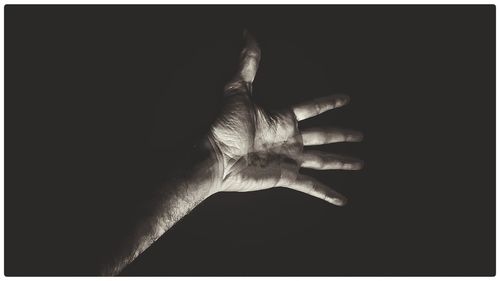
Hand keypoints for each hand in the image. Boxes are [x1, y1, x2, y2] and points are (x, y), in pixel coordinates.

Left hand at [208, 31, 362, 205]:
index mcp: (282, 119)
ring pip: (323, 160)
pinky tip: (341, 200)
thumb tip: (246, 32)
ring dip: (342, 163)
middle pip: (323, 136)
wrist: (214, 155)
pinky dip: (326, 193)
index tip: (346, 99)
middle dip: (342, 135)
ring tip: (360, 164)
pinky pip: (311, 186)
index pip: (312, 109)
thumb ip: (247, 63)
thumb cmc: (223, 123)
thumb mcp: (237, 89)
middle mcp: (288, 139)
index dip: (329, 103)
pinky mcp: (285, 176)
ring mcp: (288, 159)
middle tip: (361, 135)